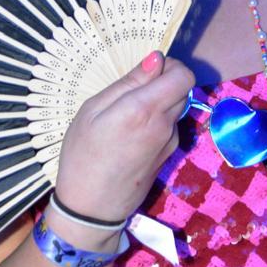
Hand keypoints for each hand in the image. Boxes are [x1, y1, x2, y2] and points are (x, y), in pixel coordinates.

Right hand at [55, 51, 194, 223]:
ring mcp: (170, 142)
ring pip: (178, 108)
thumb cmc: (82, 155)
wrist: (91, 208)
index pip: (183, 75)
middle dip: (165, 82)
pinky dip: (158, 121)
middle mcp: (164, 125)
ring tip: (127, 115)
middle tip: (132, 92)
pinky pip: (170, 126)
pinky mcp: (168, 156)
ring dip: (161, 103)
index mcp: (144, 109)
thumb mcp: (92, 111)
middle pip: (184, 89)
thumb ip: (128, 83)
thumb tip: (156, 59)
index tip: (148, 70)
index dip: (170, 66)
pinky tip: (131, 134)